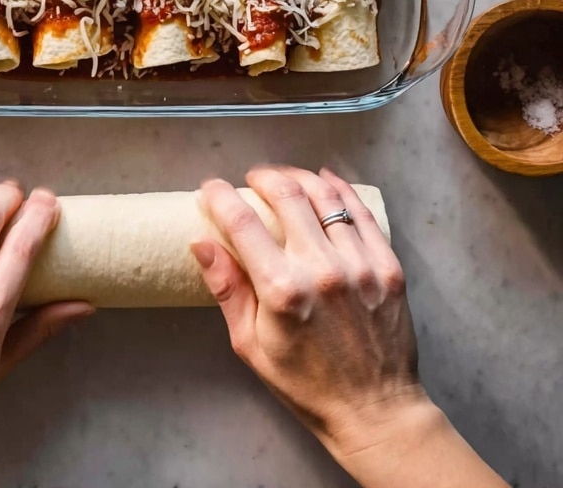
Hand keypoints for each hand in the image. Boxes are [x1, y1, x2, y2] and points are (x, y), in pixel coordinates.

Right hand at [192, 167, 424, 454]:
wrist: (376, 412)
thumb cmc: (305, 385)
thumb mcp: (250, 345)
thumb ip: (227, 289)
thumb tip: (201, 242)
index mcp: (282, 291)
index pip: (242, 223)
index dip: (220, 197)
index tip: (211, 189)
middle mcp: (323, 270)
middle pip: (287, 196)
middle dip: (262, 178)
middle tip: (251, 180)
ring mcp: (361, 266)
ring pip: (326, 197)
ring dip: (299, 179)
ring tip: (285, 179)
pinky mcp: (388, 268)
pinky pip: (362, 214)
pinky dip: (340, 190)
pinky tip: (326, 181)